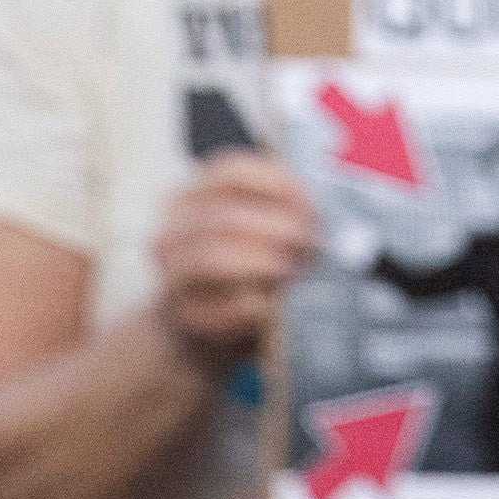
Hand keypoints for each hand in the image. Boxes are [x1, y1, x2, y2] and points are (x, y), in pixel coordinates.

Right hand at [156, 150, 318, 369]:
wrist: (199, 327)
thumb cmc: (237, 265)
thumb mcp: (251, 227)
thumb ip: (278, 209)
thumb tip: (327, 207)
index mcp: (190, 196)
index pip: (231, 171)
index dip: (277, 182)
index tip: (309, 202)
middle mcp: (171, 231)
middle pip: (227, 217)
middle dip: (278, 228)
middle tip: (311, 241)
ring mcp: (172, 275)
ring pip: (215, 258)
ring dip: (265, 262)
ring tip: (294, 269)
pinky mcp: (184, 316)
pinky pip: (220, 306)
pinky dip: (254, 304)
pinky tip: (274, 303)